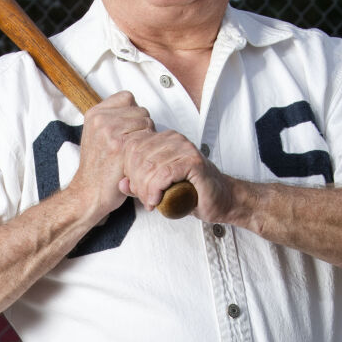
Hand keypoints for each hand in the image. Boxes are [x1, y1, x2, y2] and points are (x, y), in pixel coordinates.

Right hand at [66, 91, 155, 219]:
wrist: (88, 193)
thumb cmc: (97, 168)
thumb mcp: (96, 135)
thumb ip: (112, 118)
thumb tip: (135, 109)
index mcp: (94, 114)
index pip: (127, 98)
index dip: (133, 114)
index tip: (127, 131)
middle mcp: (101, 119)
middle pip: (141, 110)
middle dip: (141, 128)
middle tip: (130, 147)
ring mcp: (110, 131)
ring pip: (147, 123)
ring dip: (146, 139)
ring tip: (132, 154)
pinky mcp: (121, 145)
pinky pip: (148, 137)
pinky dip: (146, 149)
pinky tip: (135, 160)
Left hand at [117, 127, 236, 220]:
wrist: (220, 200)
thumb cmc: (192, 193)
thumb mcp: (159, 190)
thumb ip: (139, 185)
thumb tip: (121, 183)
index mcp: (163, 140)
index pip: (132, 147)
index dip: (128, 171)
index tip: (136, 190)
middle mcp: (173, 139)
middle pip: (138, 155)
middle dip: (136, 182)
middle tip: (145, 199)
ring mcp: (184, 148)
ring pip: (150, 165)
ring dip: (146, 188)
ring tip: (152, 201)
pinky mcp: (192, 161)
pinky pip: (164, 173)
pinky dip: (156, 189)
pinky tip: (158, 199)